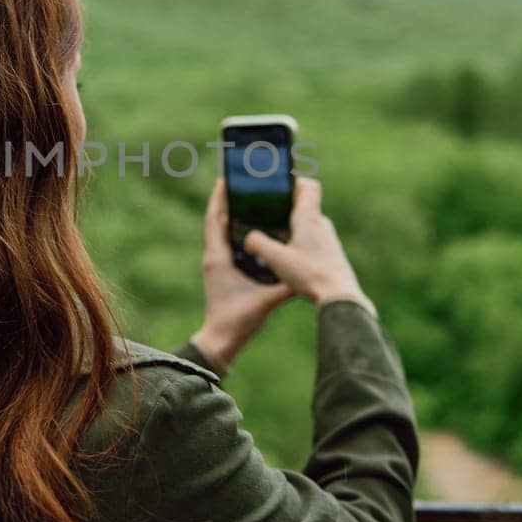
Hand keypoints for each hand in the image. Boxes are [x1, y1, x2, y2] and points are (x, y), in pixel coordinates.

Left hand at [191, 178, 292, 374]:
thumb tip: (307, 272)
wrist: (222, 341)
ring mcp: (217, 265)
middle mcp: (214, 258)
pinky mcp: (223, 272)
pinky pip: (228, 245)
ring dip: (232, 217)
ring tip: (251, 202)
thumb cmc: (237, 320)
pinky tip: (254, 230)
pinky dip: (237, 234)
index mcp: (217, 258)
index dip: (218, 199)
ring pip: (222, 233)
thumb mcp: (265, 301)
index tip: (225, 180)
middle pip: (217, 221)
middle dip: (228, 203)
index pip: (214, 220)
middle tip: (243, 186)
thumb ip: (285, 287)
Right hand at [242, 177, 375, 313]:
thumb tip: (248, 238)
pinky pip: (313, 241)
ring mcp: (328, 239)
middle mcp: (321, 224)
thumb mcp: (276, 259)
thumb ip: (257, 243)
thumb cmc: (310, 274)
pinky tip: (288, 260)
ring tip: (273, 241)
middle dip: (286, 209)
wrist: (340, 296)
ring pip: (308, 225)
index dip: (294, 182)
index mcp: (309, 218)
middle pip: (305, 205)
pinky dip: (300, 244)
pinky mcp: (331, 254)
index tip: (277, 189)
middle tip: (266, 217)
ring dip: (292, 228)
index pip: (309, 186)